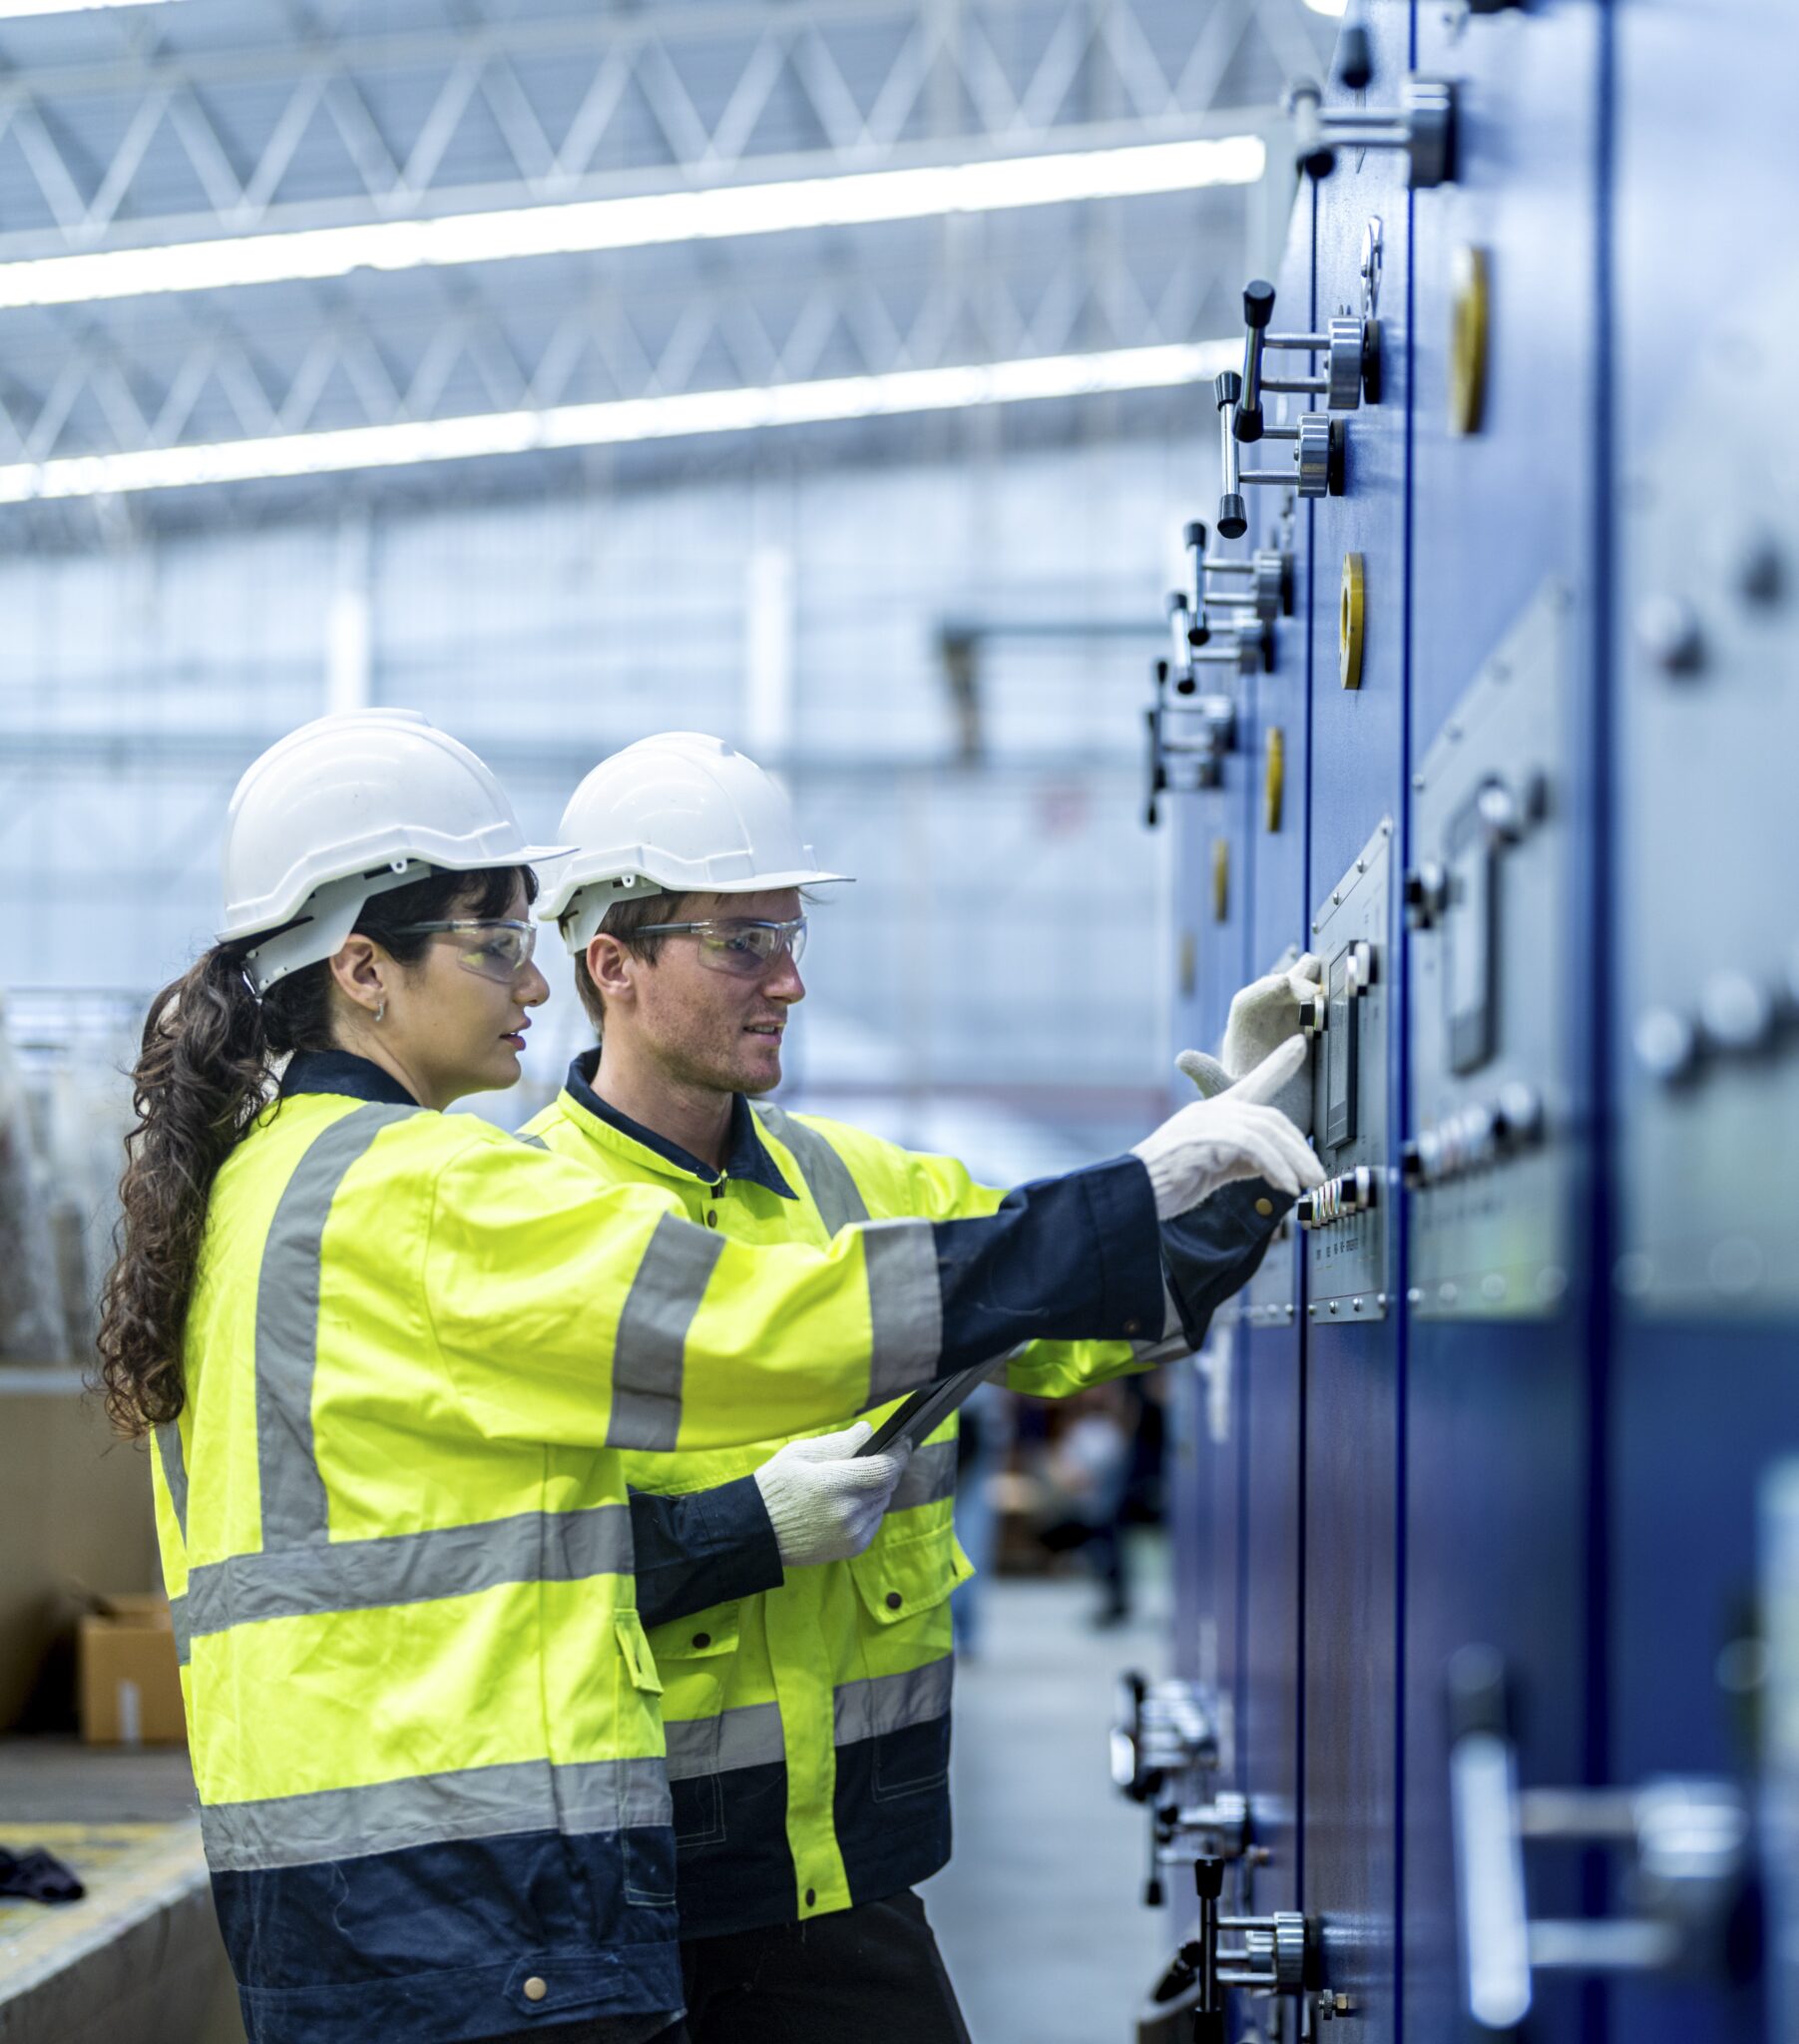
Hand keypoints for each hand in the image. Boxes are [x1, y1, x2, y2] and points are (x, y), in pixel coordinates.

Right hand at [752, 1422, 911, 1566]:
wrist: (758, 1532)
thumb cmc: (775, 1486)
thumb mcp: (800, 1453)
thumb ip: (839, 1442)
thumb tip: (868, 1430)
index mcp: (832, 1484)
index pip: (884, 1468)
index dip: (899, 1453)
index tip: (903, 1441)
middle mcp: (846, 1511)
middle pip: (887, 1484)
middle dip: (887, 1468)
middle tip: (877, 1457)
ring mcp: (851, 1532)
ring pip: (883, 1502)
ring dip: (877, 1488)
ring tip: (856, 1480)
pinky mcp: (852, 1547)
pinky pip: (875, 1521)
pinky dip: (870, 1508)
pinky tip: (850, 1502)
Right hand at [1131, 1038, 1323, 1219]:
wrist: (1134, 1193)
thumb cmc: (1168, 1183)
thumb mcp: (1215, 1170)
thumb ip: (1243, 1161)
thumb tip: (1274, 1165)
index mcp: (1214, 1114)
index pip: (1252, 1082)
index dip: (1278, 1063)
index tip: (1299, 1046)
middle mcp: (1212, 1111)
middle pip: (1269, 1117)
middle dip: (1299, 1147)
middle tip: (1319, 1175)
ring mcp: (1206, 1120)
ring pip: (1265, 1130)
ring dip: (1294, 1161)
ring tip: (1309, 1184)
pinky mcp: (1203, 1137)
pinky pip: (1251, 1147)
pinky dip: (1274, 1167)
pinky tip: (1285, 1186)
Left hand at [1176, 949, 1321, 1131]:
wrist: (1272, 1134)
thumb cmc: (1242, 1115)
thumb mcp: (1224, 1097)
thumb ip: (1208, 1078)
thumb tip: (1183, 1059)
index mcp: (1241, 1035)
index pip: (1249, 1000)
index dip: (1267, 988)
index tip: (1287, 985)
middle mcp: (1264, 1029)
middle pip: (1277, 992)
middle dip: (1295, 983)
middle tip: (1315, 990)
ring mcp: (1289, 1033)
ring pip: (1300, 999)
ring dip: (1314, 985)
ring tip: (1330, 974)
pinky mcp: (1312, 1044)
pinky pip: (1320, 1017)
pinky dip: (1331, 1007)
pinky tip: (1343, 1000)